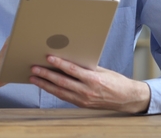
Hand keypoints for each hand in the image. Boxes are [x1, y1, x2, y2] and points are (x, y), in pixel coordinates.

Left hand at [29, 56, 150, 113]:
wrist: (126, 99)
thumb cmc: (116, 82)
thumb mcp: (103, 70)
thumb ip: (87, 66)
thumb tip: (71, 59)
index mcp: (93, 80)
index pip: (72, 70)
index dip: (59, 64)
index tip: (48, 57)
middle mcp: (87, 91)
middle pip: (62, 82)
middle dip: (46, 75)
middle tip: (34, 69)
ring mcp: (83, 99)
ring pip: (60, 92)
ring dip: (45, 84)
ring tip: (34, 78)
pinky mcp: (82, 104)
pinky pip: (64, 97)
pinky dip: (54, 91)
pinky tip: (46, 86)